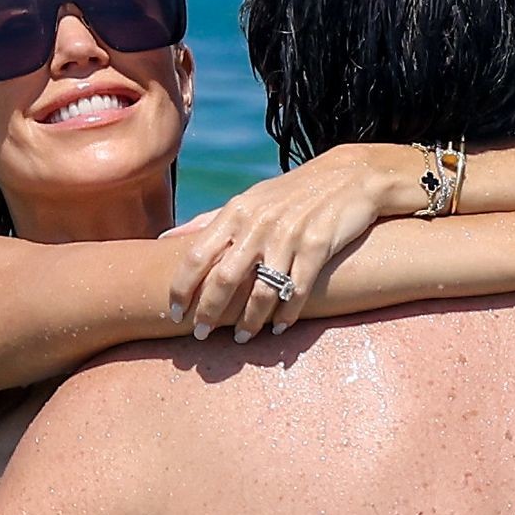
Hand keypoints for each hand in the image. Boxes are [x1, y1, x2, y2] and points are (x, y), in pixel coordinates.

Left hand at [163, 146, 402, 340]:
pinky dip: (286, 315)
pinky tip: (279, 329)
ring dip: (249, 321)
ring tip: (242, 338)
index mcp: (236, 212)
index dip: (182, 288)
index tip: (175, 313)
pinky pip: (297, 291)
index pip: (197, 255)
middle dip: (209, 312)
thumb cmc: (291, 193)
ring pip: (261, 291)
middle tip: (201, 335)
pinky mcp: (318, 246)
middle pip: (224, 278)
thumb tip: (165, 238)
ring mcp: (289, 236)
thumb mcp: (247, 200)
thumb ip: (207, 221)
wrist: (349, 177)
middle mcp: (258, 224)